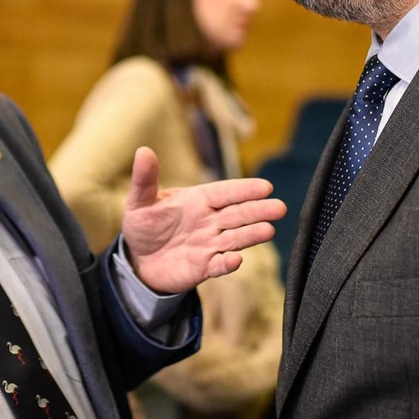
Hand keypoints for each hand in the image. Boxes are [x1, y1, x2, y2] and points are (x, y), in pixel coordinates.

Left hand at [121, 147, 284, 294]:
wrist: (139, 260)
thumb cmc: (144, 225)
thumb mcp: (140, 201)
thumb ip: (145, 179)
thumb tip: (143, 151)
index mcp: (198, 201)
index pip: (225, 193)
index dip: (244, 190)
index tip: (266, 186)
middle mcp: (210, 221)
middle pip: (238, 214)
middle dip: (258, 210)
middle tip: (280, 207)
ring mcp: (209, 245)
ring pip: (235, 238)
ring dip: (251, 235)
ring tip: (269, 230)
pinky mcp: (203, 268)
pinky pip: (218, 265)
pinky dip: (227, 264)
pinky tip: (236, 260)